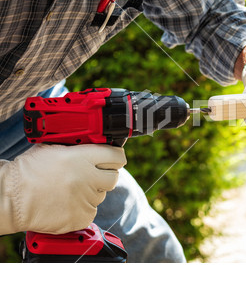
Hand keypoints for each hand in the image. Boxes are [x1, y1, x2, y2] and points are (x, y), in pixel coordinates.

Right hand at [0, 144, 125, 234]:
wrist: (10, 197)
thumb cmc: (29, 171)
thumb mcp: (54, 148)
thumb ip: (79, 148)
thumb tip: (97, 145)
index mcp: (82, 157)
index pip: (116, 156)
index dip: (116, 157)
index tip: (113, 159)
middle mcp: (87, 177)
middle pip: (114, 177)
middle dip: (105, 176)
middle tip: (92, 176)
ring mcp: (85, 199)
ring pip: (101, 196)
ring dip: (91, 193)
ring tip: (70, 190)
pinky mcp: (81, 217)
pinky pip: (91, 212)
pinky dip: (82, 209)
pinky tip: (67, 203)